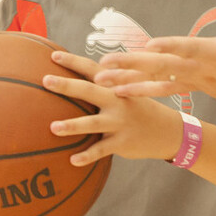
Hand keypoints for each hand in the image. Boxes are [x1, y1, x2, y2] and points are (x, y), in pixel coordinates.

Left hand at [42, 51, 182, 165]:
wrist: (168, 131)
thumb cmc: (141, 110)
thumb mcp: (130, 92)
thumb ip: (107, 85)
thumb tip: (77, 78)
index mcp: (117, 86)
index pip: (93, 70)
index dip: (73, 61)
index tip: (53, 55)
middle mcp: (118, 101)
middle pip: (89, 91)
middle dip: (67, 85)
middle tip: (46, 81)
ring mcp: (120, 122)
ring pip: (93, 123)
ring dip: (72, 125)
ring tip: (53, 127)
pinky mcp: (122, 142)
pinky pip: (101, 150)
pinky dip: (87, 156)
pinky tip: (72, 160)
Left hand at [96, 0, 215, 142]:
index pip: (195, 48)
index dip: (172, 45)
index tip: (149, 44)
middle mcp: (211, 71)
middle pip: (167, 66)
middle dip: (135, 65)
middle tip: (103, 66)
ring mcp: (206, 82)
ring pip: (162, 80)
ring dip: (131, 80)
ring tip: (102, 81)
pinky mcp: (204, 89)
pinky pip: (169, 88)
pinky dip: (145, 87)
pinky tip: (123, 88)